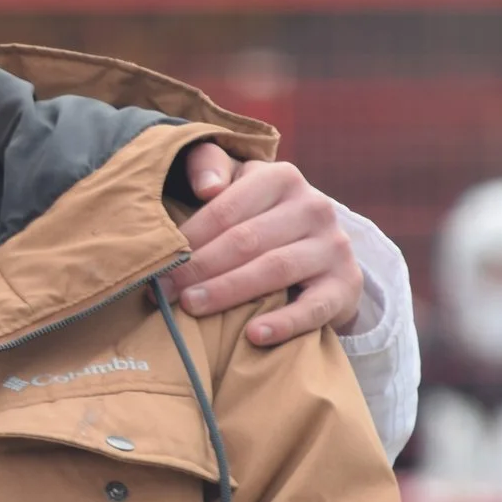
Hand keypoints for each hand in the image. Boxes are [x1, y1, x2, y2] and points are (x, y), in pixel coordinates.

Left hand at [164, 145, 361, 345]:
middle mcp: (314, 206)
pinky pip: (314, 307)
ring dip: (228, 291)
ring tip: (192, 307)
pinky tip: (254, 335)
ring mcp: (334, 246)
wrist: (321, 251)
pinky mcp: (346, 285)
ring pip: (274, 269)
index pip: (225, 209)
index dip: (188, 237)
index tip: (155, 262)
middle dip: (199, 267)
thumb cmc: (260, 216)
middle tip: (163, 292)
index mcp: (281, 177)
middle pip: (246, 240)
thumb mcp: (238, 184)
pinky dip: (284, 323)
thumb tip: (206, 188)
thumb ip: (209, 167)